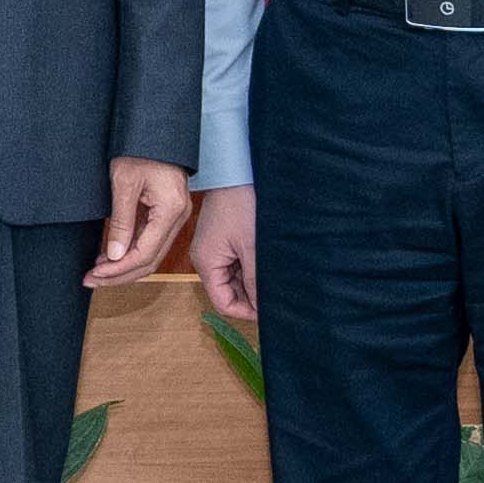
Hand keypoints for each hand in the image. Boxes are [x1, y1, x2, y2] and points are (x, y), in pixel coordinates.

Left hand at [89, 158, 193, 288]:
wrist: (155, 127)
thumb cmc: (140, 147)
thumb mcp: (124, 183)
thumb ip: (120, 222)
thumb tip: (113, 255)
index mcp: (170, 211)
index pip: (144, 254)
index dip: (118, 269)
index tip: (95, 274)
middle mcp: (178, 217)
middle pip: (150, 260)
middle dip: (119, 274)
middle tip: (91, 279)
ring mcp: (174, 216)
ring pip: (150, 254)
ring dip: (124, 266)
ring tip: (97, 271)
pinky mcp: (167, 212)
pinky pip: (150, 240)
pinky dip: (130, 251)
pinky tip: (109, 255)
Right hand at [190, 184, 261, 327]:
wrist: (236, 171)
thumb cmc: (241, 203)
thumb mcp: (253, 247)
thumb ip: (256, 280)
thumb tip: (263, 306)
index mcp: (206, 263)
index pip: (223, 303)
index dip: (246, 312)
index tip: (269, 311)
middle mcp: (206, 259)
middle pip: (228, 292)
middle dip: (251, 297)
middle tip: (277, 296)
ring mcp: (214, 250)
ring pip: (234, 279)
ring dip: (252, 282)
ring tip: (275, 280)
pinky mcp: (223, 241)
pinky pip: (236, 264)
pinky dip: (251, 269)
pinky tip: (267, 266)